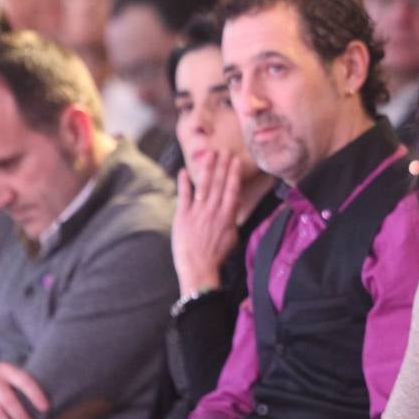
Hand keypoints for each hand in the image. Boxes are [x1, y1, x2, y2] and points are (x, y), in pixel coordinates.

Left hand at [173, 151, 241, 296]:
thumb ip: (233, 218)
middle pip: (219, 183)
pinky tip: (184, 170)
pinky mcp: (183, 215)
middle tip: (224, 150)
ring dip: (207, 168)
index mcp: (227, 216)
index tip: (235, 160)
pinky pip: (184, 195)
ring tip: (210, 154)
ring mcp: (197, 212)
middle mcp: (213, 210)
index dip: (233, 174)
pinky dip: (184, 182)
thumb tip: (235, 202)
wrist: (198, 268)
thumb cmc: (216, 255)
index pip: (232, 190)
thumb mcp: (232, 237)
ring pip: (204, 185)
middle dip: (222, 165)